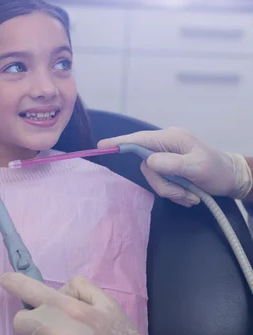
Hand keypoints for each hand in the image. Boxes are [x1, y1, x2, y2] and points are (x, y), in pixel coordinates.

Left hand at [0, 273, 167, 334]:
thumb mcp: (105, 301)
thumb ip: (78, 287)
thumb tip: (56, 291)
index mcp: (67, 309)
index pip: (29, 290)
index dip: (12, 282)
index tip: (5, 280)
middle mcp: (54, 333)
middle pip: (19, 321)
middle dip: (32, 320)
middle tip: (50, 324)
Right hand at [98, 127, 251, 206]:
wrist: (232, 178)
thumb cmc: (217, 170)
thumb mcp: (197, 167)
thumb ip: (172, 164)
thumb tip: (148, 161)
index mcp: (171, 138)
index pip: (139, 139)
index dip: (120, 143)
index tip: (102, 146)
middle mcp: (166, 145)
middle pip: (146, 166)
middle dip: (164, 185)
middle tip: (184, 194)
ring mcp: (167, 158)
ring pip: (154, 178)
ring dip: (173, 192)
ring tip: (191, 196)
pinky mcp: (170, 169)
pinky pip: (162, 183)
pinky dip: (176, 193)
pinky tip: (190, 195)